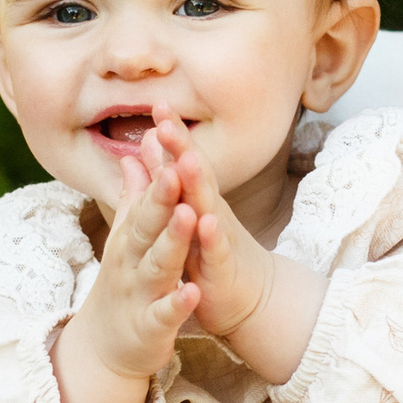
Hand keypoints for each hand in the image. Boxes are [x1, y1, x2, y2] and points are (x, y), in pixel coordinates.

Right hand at [52, 129, 198, 402]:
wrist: (103, 348)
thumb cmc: (122, 285)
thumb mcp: (124, 239)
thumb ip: (131, 199)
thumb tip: (132, 157)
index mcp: (130, 238)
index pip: (144, 201)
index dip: (158, 175)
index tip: (165, 142)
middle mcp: (131, 262)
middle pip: (147, 226)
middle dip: (161, 198)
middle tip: (176, 168)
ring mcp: (139, 294)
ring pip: (157, 265)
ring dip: (171, 241)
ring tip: (188, 216)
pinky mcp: (149, 328)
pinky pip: (164, 314)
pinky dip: (178, 303)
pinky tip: (193, 291)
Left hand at [161, 123, 322, 382]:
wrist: (252, 298)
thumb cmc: (214, 252)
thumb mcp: (188, 210)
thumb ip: (166, 175)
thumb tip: (150, 137)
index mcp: (198, 200)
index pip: (184, 161)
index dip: (172, 135)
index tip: (157, 104)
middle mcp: (211, 213)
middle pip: (197, 177)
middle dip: (182, 149)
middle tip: (167, 122)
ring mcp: (218, 239)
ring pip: (208, 209)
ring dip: (198, 185)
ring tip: (187, 161)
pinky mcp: (222, 269)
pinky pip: (217, 252)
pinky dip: (212, 237)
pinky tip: (207, 222)